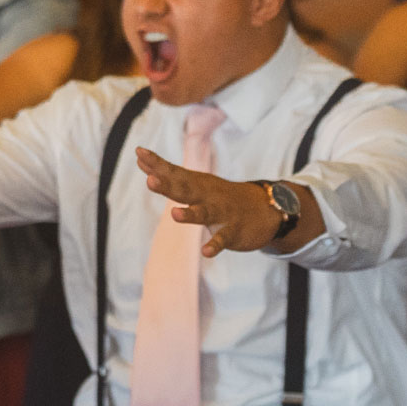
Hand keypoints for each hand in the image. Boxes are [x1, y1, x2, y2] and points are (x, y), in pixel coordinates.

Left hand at [137, 148, 291, 256]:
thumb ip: (168, 174)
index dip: (157, 165)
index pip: (174, 173)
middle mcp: (208, 196)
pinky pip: (223, 238)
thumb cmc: (221, 196)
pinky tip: (206, 252)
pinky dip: (215, 244)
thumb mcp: (196, 183)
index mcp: (197, 184)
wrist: (266, 209)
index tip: (139, 153)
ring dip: (190, 214)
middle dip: (168, 186)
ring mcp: (222, 213)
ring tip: (174, 214)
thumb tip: (140, 158)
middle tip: (150, 180)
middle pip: (185, 190)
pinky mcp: (233, 231)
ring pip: (205, 213)